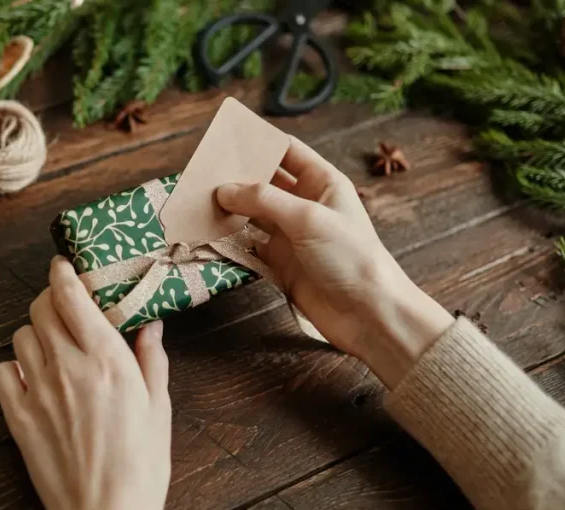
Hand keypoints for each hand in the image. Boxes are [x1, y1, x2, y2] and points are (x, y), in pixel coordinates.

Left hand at [0, 257, 171, 509]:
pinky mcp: (17, 415)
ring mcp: (38, 389)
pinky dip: (13, 368)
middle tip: (65, 308)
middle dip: (51, 300)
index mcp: (107, 358)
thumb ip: (151, 359)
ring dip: (35, 333)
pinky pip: (2, 371)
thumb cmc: (140, 466)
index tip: (65, 266)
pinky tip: (32, 378)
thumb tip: (150, 325)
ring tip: (53, 347)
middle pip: (41, 307)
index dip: (63, 273)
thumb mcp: (158, 407)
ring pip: (21, 335)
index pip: (70, 294)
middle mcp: (68, 365)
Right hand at [216, 135, 453, 387]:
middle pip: (264, 182)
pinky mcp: (280, 263)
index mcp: (322, 182)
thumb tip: (224, 189)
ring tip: (196, 202)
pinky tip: (208, 234)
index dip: (259, 143)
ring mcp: (291, 235)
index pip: (287, 151)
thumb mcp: (307, 218)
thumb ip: (264, 200)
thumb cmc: (349, 257)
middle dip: (235, 178)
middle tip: (201, 174)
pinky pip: (249, 245)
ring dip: (228, 210)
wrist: (367, 313)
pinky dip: (230, 241)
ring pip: (252, 214)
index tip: (225, 140)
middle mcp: (305, 205)